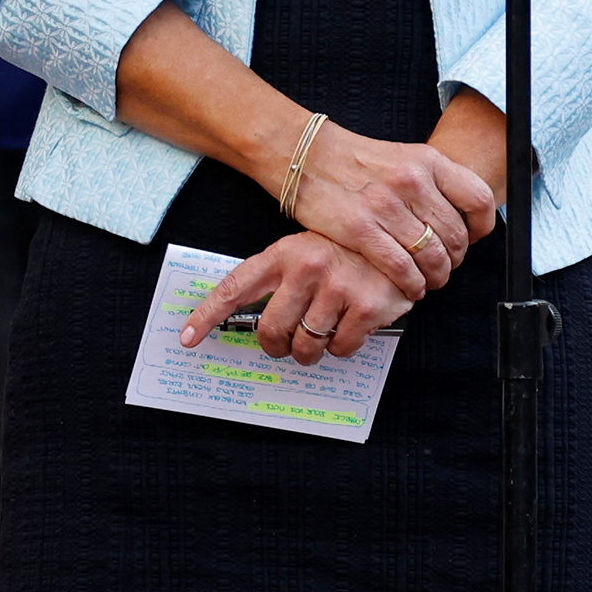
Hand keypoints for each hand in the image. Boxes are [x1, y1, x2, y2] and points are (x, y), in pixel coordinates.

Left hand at [184, 231, 415, 364]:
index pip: (235, 288)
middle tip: (287, 345)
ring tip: (320, 337)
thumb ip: (281, 280)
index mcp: (284, 253)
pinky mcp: (366, 307)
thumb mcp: (307, 250)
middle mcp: (307, 268)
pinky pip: (340, 349)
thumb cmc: (346, 251)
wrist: (403, 238)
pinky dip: (342, 348)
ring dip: (309, 353)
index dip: (208, 316)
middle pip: (271, 331)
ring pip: (305, 346)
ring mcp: (338, 287)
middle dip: (276, 346)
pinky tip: (350, 327)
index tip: (188, 338)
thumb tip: (255, 323)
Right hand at [276, 121, 501, 304]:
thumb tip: (461, 222)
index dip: (480, 229)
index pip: (478, 200)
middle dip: (454, 260)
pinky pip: (401, 268)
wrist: (308, 157)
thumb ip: (435, 185)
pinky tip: (410, 286)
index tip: (470, 239)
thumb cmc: (357, 162)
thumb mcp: (405, 158)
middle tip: (444, 266)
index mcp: (428, 161)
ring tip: (428, 280)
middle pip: (456, 236)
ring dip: (435, 276)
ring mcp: (386, 205)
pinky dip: (411, 284)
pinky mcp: (360, 229)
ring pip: (432, 256)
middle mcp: (412, 181)